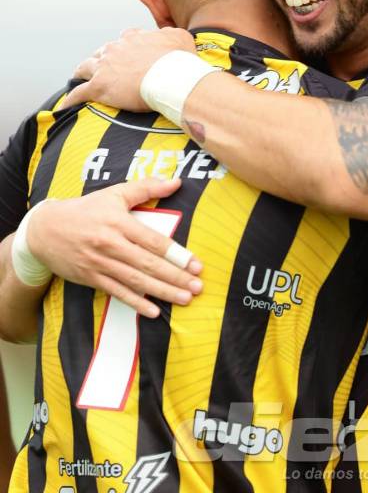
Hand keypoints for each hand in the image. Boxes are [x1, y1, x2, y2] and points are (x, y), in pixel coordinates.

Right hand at [27, 177, 202, 317]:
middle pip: (148, 264)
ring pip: (136, 281)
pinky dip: (136, 303)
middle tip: (198, 287)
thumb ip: (146, 188)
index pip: (153, 241)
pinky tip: (154, 311)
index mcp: (118, 222)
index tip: (196, 265)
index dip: (177, 255)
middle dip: (176, 277)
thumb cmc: (84, 210)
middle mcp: (110, 244)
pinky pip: (117, 293)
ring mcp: (100, 263)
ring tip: (185, 298)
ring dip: (162, 292)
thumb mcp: (113, 194)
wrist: (44, 229)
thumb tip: (176, 181)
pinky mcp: (91, 278)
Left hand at [63, 27, 195, 110]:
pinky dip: (72, 99)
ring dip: (82, 72)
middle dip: (101, 59)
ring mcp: (105, 67)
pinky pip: (79, 93)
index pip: (125, 39)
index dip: (125, 48)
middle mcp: (116, 48)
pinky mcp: (99, 87)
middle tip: (104, 69)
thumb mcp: (181, 38)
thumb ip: (172, 35)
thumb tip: (170, 37)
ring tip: (78, 79)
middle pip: (102, 52)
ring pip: (85, 67)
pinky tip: (66, 105)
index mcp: (133, 38)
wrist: (171, 77)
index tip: (128, 55)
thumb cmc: (179, 61)